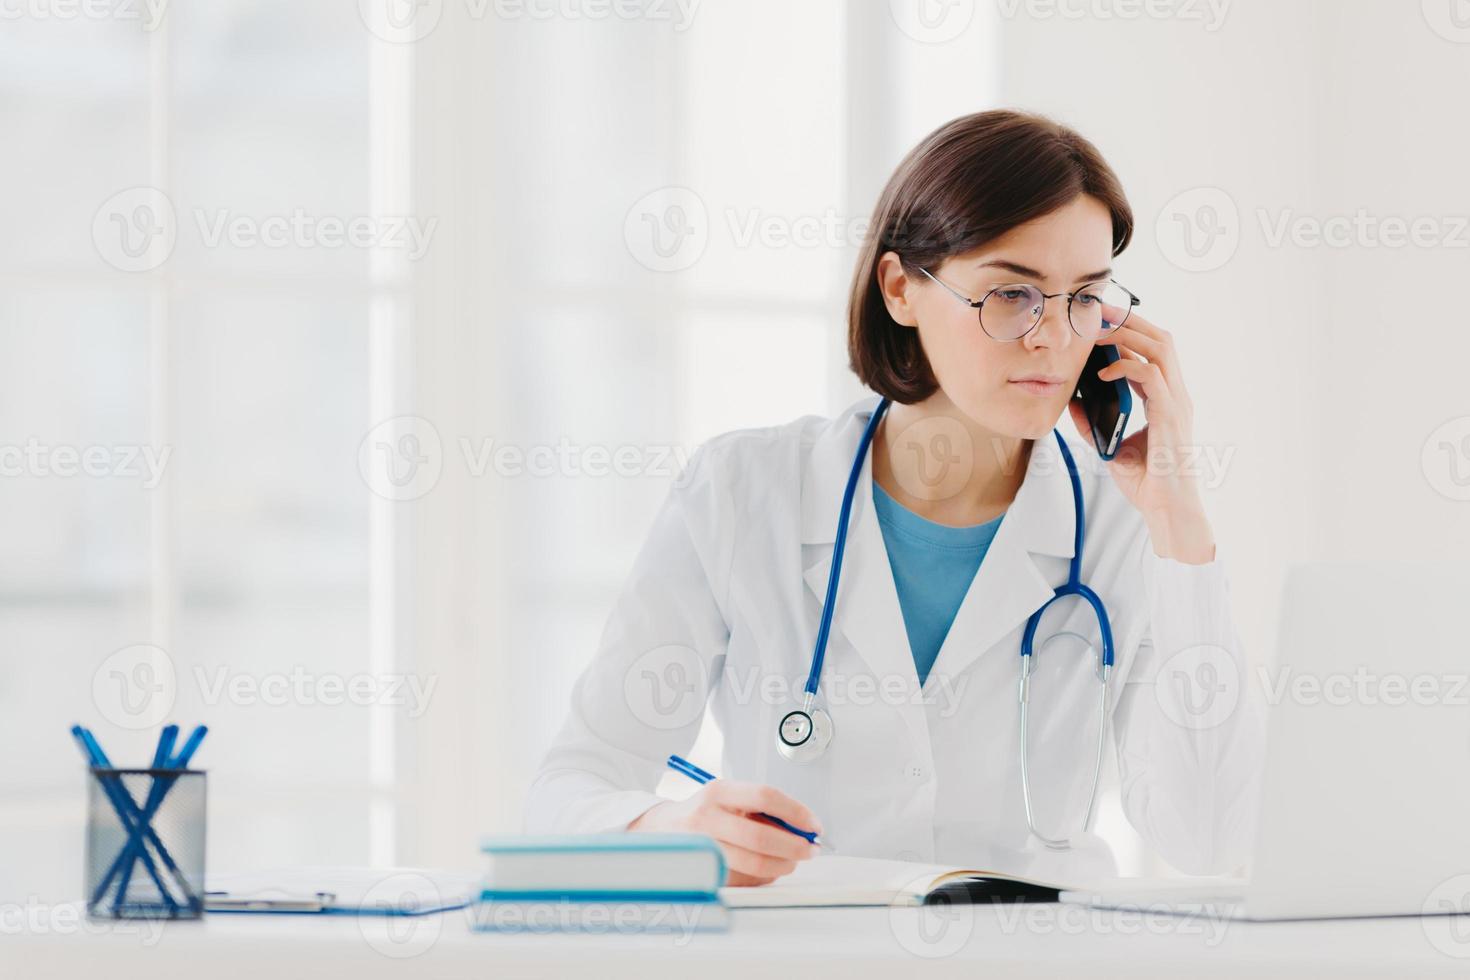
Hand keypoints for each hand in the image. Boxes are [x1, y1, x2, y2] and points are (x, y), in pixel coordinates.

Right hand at [628, 781, 822, 885]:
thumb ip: (762, 809)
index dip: (796, 812)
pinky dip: (763, 876)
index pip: (765, 796)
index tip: (813, 824)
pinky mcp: (702, 870)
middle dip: (794, 846)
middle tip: (810, 850)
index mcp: (718, 792)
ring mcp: (702, 847)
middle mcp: (706, 817)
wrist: (658, 830)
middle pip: (761, 836)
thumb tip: (802, 828)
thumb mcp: (728, 799)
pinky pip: (743, 878)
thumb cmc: (703, 813)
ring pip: (753, 863)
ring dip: (782, 865)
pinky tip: (767, 870)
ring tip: (791, 862)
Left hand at [1067, 310, 1216, 563]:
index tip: (1100, 319)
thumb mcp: (1112, 445)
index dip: (1130, 330)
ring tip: (1098, 331)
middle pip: (1161, 338)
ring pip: (1161, 348)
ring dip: (1128, 334)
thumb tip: (1070, 403)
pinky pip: (1151, 377)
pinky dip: (1126, 367)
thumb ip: (1094, 422)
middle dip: (1129, 320)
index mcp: (1166, 398)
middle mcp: (1176, 395)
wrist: (1167, 510)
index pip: (1154, 350)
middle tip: (1097, 311)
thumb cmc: (1147, 481)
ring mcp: (1177, 403)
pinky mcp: (1171, 416)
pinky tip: (1103, 372)